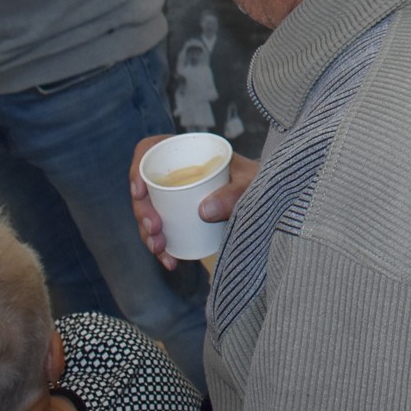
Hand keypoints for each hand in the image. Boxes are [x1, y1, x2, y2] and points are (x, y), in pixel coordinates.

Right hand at [130, 136, 258, 269]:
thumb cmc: (261, 181)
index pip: (151, 150)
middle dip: (143, 212)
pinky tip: (170, 261)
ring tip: (160, 249)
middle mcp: (178, 173)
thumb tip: (204, 211)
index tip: (139, 192)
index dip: (138, 168)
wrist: (272, 198)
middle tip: (155, 230)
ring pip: (150, 213)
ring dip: (148, 233)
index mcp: (190, 152)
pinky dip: (164, 248)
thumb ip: (234, 194)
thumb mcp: (252, 183)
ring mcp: (177, 196)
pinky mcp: (182, 217)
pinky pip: (163, 232)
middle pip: (146, 187)